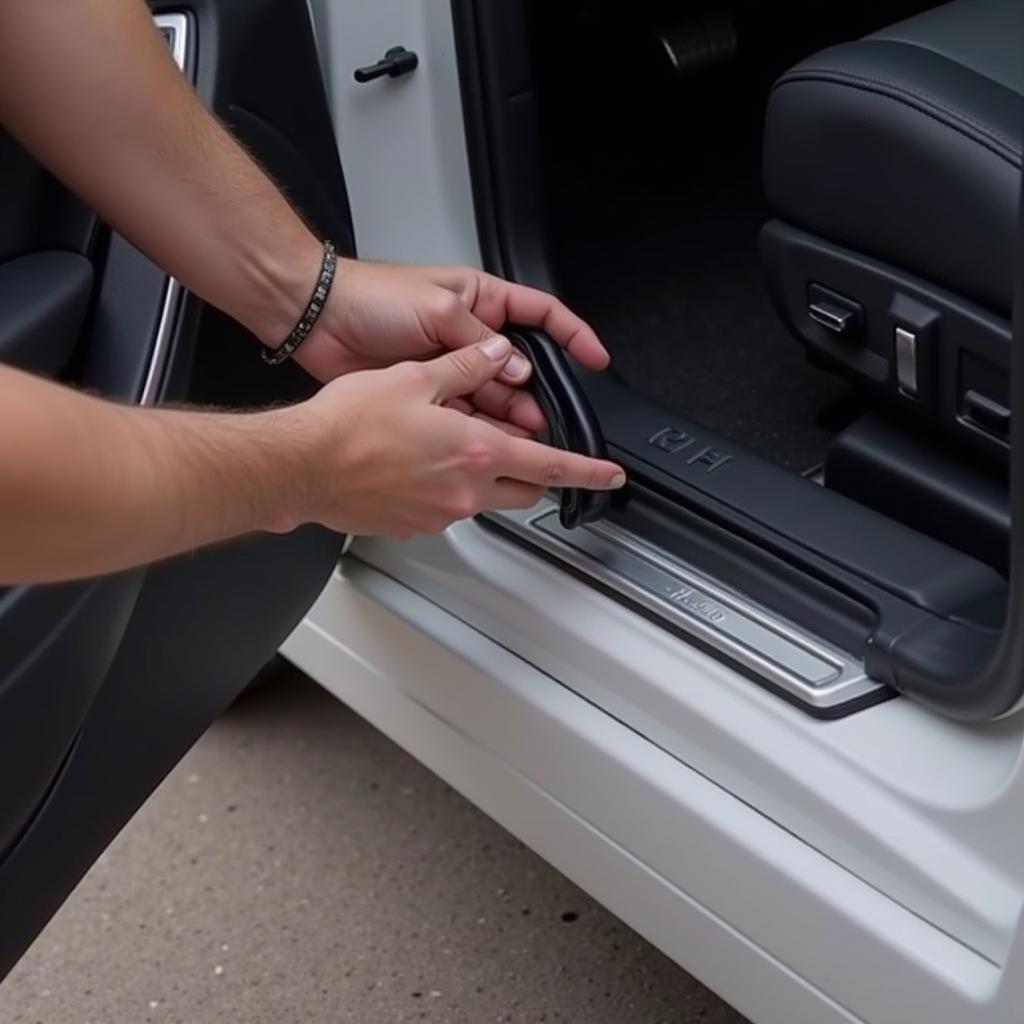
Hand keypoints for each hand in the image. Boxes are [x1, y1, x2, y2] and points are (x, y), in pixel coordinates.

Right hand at [284, 336, 624, 538]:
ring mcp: (438, 515)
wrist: (302, 465)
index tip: (610, 476)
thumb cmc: (350, 424)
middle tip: (537, 456)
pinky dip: (447, 489)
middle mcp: (465, 491)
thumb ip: (467, 366)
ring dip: (488, 478)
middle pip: (525, 490)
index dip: (588, 471)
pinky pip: (445, 509)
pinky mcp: (411, 526)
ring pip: (485, 500)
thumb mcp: (416, 377)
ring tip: (459, 449)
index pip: (552, 466)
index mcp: (477, 452)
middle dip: (539, 475)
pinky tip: (420, 466)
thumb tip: (498, 354)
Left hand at [288, 260, 610, 436]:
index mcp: (481, 301)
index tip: (595, 360)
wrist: (318, 319)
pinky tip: (490, 443)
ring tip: (523, 438)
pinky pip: (465, 415)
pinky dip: (480, 429)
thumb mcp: (438, 308)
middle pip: (520, 369)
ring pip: (495, 397)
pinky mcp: (429, 392)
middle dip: (537, 393)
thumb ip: (481, 345)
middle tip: (547, 418)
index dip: (573, 337)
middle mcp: (470, 335)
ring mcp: (450, 365)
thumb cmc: (370, 297)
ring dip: (510, 417)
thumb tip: (518, 373)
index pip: (541, 316)